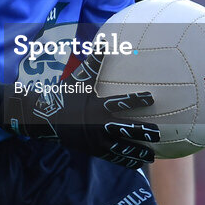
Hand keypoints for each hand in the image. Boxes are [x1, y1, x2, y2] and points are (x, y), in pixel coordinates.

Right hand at [3, 48, 158, 168]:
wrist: (45, 118)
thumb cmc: (66, 93)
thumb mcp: (80, 77)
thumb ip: (95, 60)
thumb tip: (105, 40)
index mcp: (97, 107)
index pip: (120, 103)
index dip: (136, 100)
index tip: (152, 98)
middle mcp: (98, 125)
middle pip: (125, 130)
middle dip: (142, 132)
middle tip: (159, 133)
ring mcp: (95, 141)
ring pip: (121, 148)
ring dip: (137, 152)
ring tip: (153, 155)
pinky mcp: (93, 150)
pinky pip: (113, 158)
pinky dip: (126, 161)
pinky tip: (138, 164)